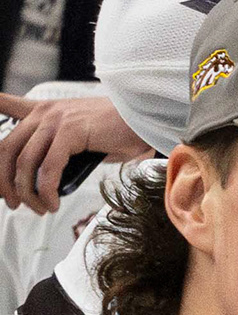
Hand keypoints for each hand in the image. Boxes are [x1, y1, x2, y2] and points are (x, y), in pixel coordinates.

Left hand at [0, 92, 149, 213]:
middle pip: (6, 150)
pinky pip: (48, 166)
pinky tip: (53, 202)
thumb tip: (50, 181)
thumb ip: (62, 151)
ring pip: (25, 162)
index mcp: (45, 111)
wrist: (146, 119)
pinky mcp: (70, 131)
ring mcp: (55, 120)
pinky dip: (47, 189)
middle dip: (5, 181)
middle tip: (13, 203)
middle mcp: (45, 113)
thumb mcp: (85, 138)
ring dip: (28, 192)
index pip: (8, 105)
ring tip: (40, 208)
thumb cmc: (122, 132)